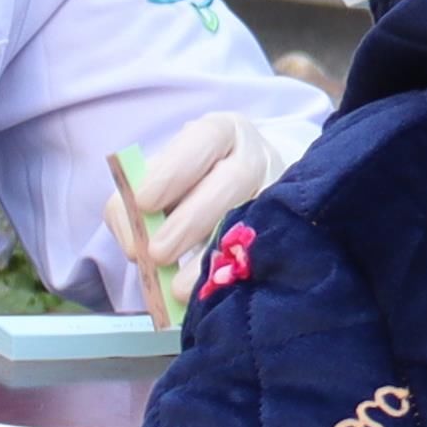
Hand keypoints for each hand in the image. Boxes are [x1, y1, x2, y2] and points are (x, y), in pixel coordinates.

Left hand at [129, 106, 278, 297]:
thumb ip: (136, 205)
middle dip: (190, 220)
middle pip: (232, 180)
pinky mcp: (290, 228)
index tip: (143, 202)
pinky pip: (267, 252)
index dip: (173, 170)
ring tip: (177, 287)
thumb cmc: (193, 184)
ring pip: (254, 219)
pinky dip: (235, 275)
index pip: (203, 139)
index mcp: (222, 133)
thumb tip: (136, 247)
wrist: (249, 189)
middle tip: (157, 253)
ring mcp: (280, 192)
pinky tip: (210, 294)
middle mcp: (257, 157)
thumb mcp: (162, 177)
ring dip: (212, 256)